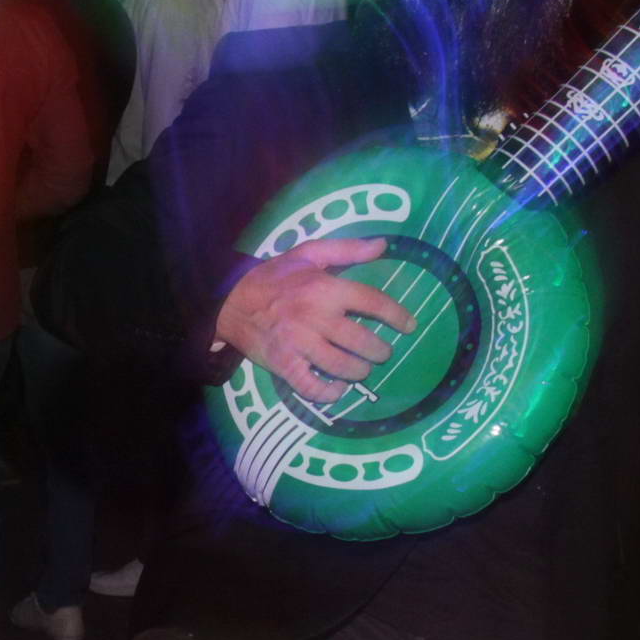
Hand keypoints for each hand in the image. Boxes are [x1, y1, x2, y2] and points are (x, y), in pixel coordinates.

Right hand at [213, 236, 414, 402]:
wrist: (229, 300)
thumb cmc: (273, 277)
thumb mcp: (308, 253)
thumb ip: (347, 249)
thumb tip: (383, 245)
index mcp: (324, 288)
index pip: (372, 302)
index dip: (396, 315)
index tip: (410, 326)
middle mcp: (315, 317)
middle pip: (362, 341)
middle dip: (379, 351)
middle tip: (382, 352)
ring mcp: (299, 344)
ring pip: (342, 367)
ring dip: (359, 371)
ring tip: (362, 369)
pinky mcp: (284, 364)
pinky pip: (313, 387)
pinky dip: (330, 394)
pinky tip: (337, 390)